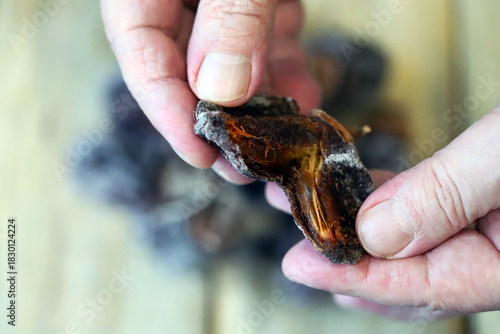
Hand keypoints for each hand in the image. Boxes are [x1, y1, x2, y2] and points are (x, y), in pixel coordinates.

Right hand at [100, 0, 319, 181]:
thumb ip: (228, 18)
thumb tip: (222, 89)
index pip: (142, 58)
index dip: (169, 113)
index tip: (200, 155)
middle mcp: (180, 3)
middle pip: (187, 73)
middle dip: (220, 122)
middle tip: (244, 165)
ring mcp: (221, 9)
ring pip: (234, 67)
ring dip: (261, 106)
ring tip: (284, 139)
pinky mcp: (259, 5)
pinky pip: (268, 46)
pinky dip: (286, 73)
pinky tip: (303, 97)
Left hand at [267, 106, 499, 316]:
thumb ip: (443, 197)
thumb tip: (372, 231)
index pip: (416, 286)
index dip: (351, 277)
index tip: (298, 264)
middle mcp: (487, 259)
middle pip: (403, 275)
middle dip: (343, 257)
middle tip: (292, 238)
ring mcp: (480, 233)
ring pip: (406, 243)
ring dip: (353, 225)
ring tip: (303, 202)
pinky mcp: (474, 203)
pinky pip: (419, 213)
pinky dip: (381, 201)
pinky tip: (349, 188)